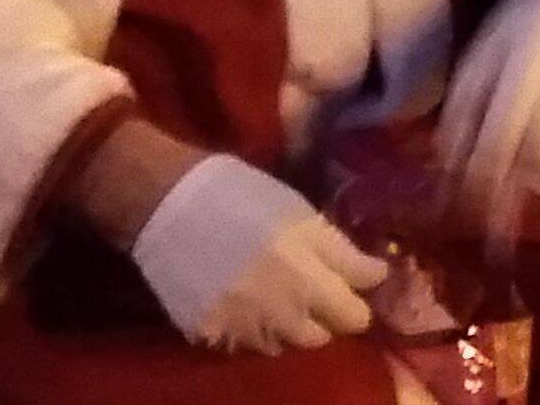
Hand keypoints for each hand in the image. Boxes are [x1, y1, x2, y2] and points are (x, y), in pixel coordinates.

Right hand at [126, 155, 385, 355]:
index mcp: (308, 265)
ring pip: (289, 344)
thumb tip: (373, 274)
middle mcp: (282, 302)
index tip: (356, 278)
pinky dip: (254, 330)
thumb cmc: (238, 194)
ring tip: (277, 296)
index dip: (360, 290)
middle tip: (318, 291)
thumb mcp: (298, 211)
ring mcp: (246, 323)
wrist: (166, 203)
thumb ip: (337, 250)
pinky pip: (249, 345)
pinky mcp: (214, 335)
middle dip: (330, 313)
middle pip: (329, 332)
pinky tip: (245, 303)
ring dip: (292, 325)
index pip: (358, 303)